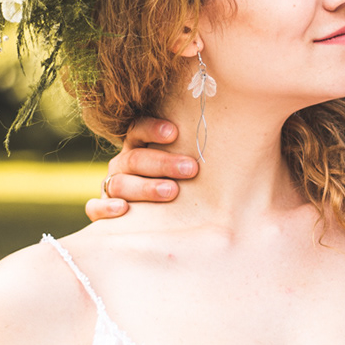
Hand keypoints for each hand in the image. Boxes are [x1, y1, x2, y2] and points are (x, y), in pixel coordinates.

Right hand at [85, 119, 200, 220]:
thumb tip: (248, 137)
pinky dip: (105, 208)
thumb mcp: (189, 167)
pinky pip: (95, 207)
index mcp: (139, 146)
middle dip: (163, 162)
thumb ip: (201, 153)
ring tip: (171, 192)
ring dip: (145, 187)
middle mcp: (123, 164)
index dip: (153, 128)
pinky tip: (123, 210)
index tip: (175, 132)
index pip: (138, 129)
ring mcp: (111, 186)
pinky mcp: (102, 209)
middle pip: (134, 158)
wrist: (157, 215)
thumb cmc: (182, 184)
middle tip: (191, 169)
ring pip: (120, 183)